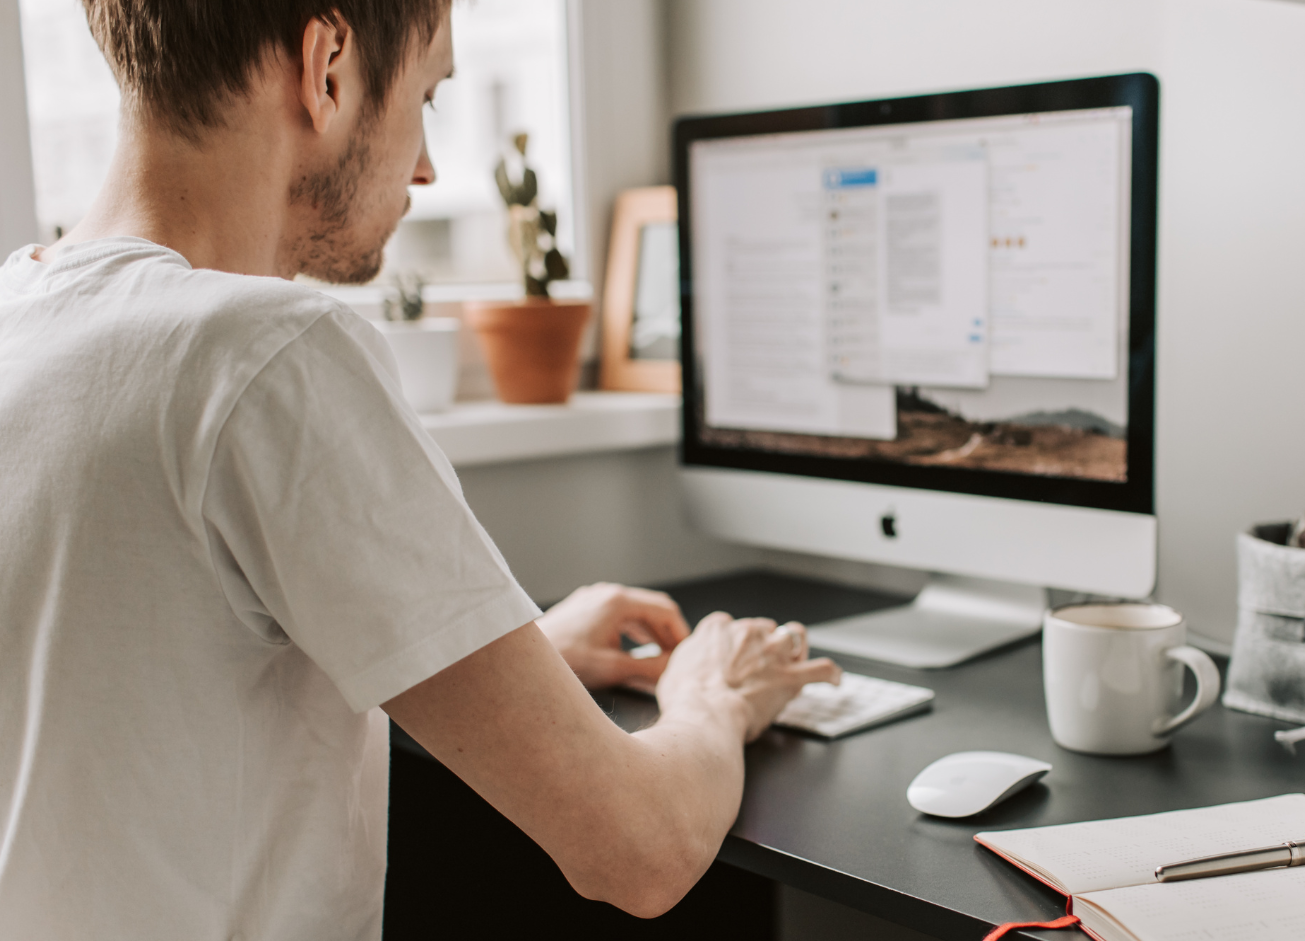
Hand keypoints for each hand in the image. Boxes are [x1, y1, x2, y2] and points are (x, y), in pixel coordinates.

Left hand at [536, 583, 690, 689]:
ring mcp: (593, 598)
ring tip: (660, 656)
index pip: (665, 610)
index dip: (681, 632)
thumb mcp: (613, 668)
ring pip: (635, 611)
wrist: (523, 660)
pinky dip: (633, 631)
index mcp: (618, 601)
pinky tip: (634, 649)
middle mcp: (607, 593)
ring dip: (651, 633)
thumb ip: (649, 669)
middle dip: (667, 633)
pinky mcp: (583, 608)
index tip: (688, 652)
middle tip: (677, 657)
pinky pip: (617, 615)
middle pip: (651, 608)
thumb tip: (674, 670)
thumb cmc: (564, 660)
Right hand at [656, 613, 840, 741]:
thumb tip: (694, 662)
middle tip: (757, 666)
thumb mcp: (675, 668)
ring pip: (795, 634)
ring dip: (796, 646)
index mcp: (718, 628)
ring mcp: (772, 652)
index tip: (731, 657)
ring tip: (796, 657)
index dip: (732, 642)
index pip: (730, 625)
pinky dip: (830, 674)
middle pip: (764, 628)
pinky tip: (833, 679)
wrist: (704, 715)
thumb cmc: (686, 699)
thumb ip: (691, 657)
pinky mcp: (791, 677)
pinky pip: (822, 670)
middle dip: (763, 644)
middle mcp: (748, 632)